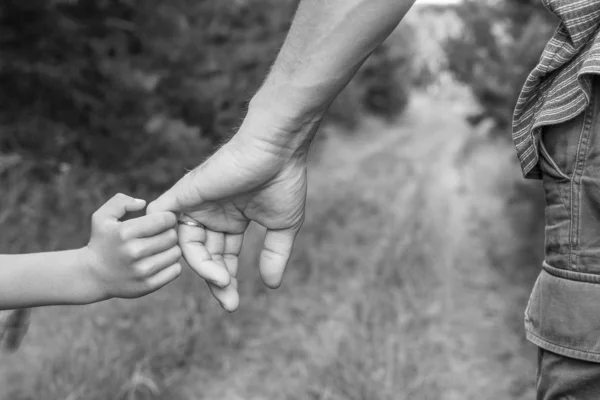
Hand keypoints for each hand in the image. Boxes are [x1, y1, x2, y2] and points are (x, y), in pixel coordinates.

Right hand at [84, 193, 181, 299]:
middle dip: (169, 232)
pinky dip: (172, 264)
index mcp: (125, 232)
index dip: (167, 217)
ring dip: (172, 248)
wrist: (93, 275)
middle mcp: (134, 252)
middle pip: (172, 236)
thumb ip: (121, 202)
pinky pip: (176, 270)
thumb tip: (144, 203)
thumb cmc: (102, 241)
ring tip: (161, 247)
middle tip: (162, 234)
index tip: (162, 220)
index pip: (164, 220)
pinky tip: (161, 260)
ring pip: (176, 253)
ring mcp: (142, 270)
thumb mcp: (102, 217)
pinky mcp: (148, 285)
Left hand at [148, 108, 312, 311]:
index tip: (232, 304)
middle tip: (227, 301)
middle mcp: (211, 214)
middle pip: (204, 256)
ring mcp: (197, 204)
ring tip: (222, 280)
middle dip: (215, 280)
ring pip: (186, 244)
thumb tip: (271, 285)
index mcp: (231, 220)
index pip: (222, 257)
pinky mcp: (185, 192)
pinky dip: (160, 236)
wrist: (278, 150)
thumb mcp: (282, 227)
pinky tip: (177, 260)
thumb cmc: (283, 181)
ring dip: (201, 266)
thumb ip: (275, 255)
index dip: (225, 280)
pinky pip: (160, 217)